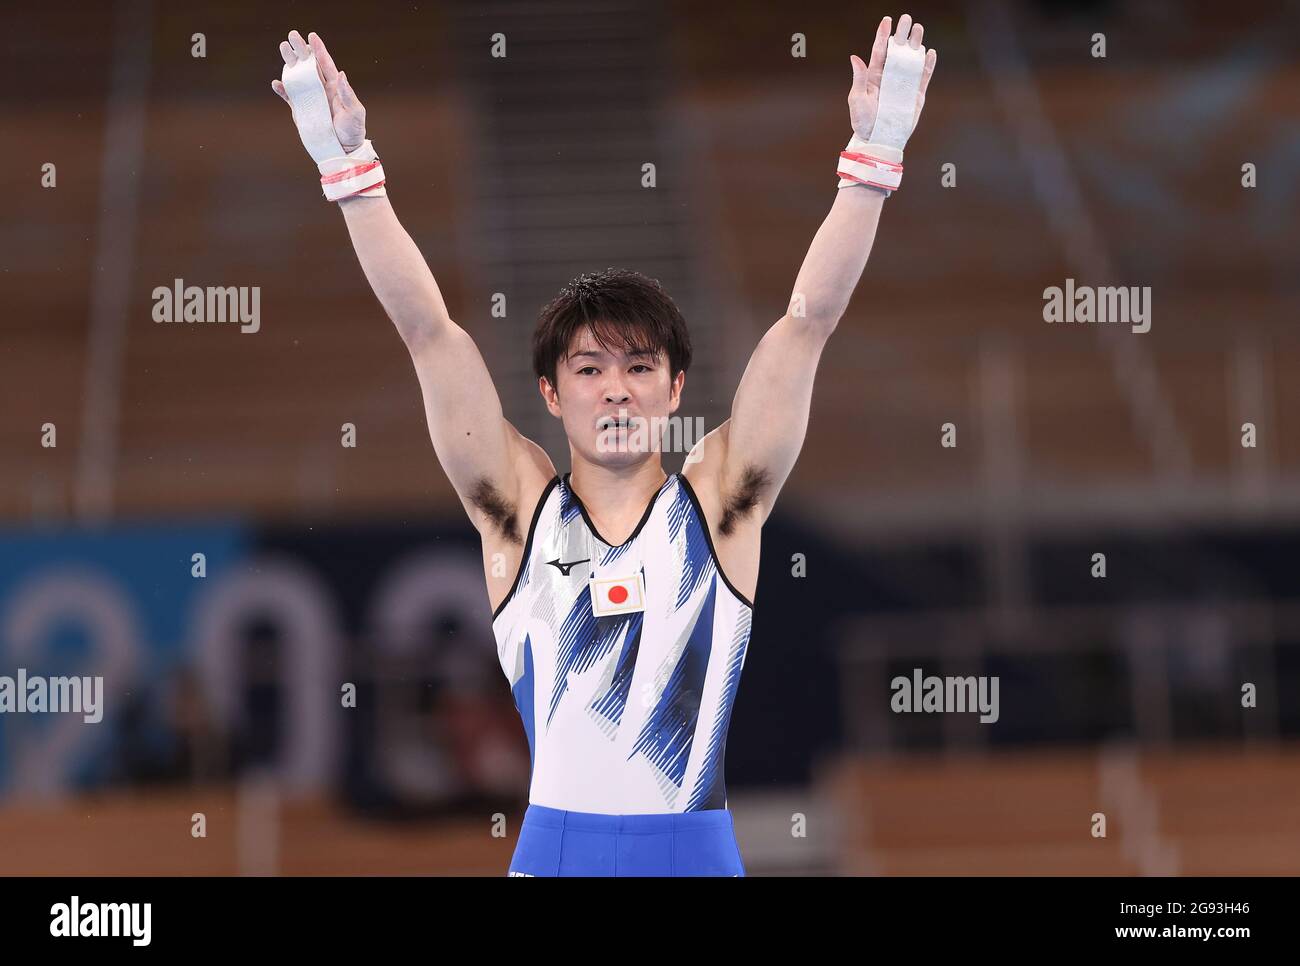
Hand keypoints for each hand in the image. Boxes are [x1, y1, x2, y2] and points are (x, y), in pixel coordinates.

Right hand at [271, 30, 366, 151]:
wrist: (342, 150)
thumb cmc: (353, 131)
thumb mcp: (355, 113)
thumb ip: (347, 94)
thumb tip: (341, 74)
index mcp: (335, 87)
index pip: (326, 64)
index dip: (319, 49)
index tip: (312, 35)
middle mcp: (322, 89)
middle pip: (309, 65)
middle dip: (301, 49)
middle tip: (292, 35)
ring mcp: (310, 98)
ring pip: (297, 76)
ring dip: (290, 63)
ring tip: (283, 48)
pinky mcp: (301, 110)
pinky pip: (289, 97)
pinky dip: (283, 90)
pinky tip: (276, 83)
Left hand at [848, 14, 936, 141]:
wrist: (877, 140)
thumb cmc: (863, 122)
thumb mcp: (857, 100)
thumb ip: (859, 79)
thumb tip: (855, 58)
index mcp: (874, 76)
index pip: (880, 51)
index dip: (883, 35)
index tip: (887, 20)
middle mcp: (890, 77)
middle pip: (898, 51)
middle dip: (902, 34)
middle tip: (907, 18)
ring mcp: (904, 85)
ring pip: (911, 60)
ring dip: (915, 45)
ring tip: (918, 29)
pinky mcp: (916, 95)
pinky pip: (923, 77)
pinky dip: (927, 65)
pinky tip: (930, 52)